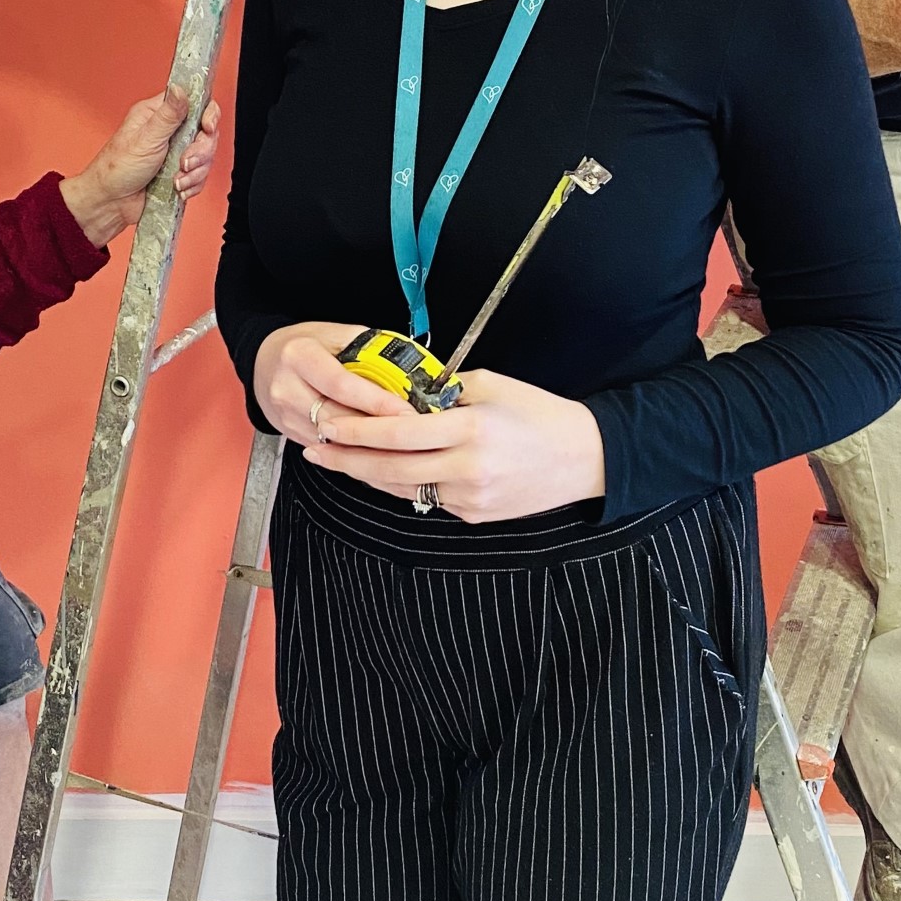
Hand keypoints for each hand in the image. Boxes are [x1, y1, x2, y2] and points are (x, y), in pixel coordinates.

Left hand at [59, 88, 221, 246]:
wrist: (111, 203)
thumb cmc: (117, 168)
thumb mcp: (146, 138)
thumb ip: (169, 114)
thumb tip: (180, 88)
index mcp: (158, 114)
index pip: (194, 103)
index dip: (207, 115)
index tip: (206, 127)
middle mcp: (169, 131)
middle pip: (205, 133)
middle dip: (200, 152)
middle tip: (184, 162)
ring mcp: (175, 153)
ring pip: (205, 157)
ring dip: (195, 172)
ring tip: (176, 179)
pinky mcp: (179, 173)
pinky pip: (199, 176)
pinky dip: (192, 185)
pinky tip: (177, 188)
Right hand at [252, 322, 402, 443]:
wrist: (264, 362)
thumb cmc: (303, 346)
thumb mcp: (335, 335)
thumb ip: (368, 350)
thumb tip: (404, 370)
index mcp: (299, 357)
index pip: (342, 385)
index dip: (377, 402)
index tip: (406, 411)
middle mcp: (288, 389)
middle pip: (340, 420)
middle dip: (379, 429)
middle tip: (412, 432)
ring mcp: (287, 416)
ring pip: (335, 442)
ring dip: (368, 445)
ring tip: (398, 443)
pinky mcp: (291, 435)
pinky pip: (329, 450)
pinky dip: (354, 452)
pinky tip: (375, 451)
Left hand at [255, 329, 607, 521]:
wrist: (586, 459)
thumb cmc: (542, 413)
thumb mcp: (493, 386)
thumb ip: (445, 393)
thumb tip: (404, 396)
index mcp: (471, 430)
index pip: (398, 434)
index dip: (357, 431)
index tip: (329, 424)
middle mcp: (467, 469)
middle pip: (389, 469)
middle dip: (346, 460)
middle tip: (315, 449)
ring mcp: (469, 498)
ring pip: (403, 488)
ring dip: (366, 475)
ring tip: (336, 461)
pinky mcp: (473, 514)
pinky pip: (427, 498)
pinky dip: (402, 484)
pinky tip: (380, 473)